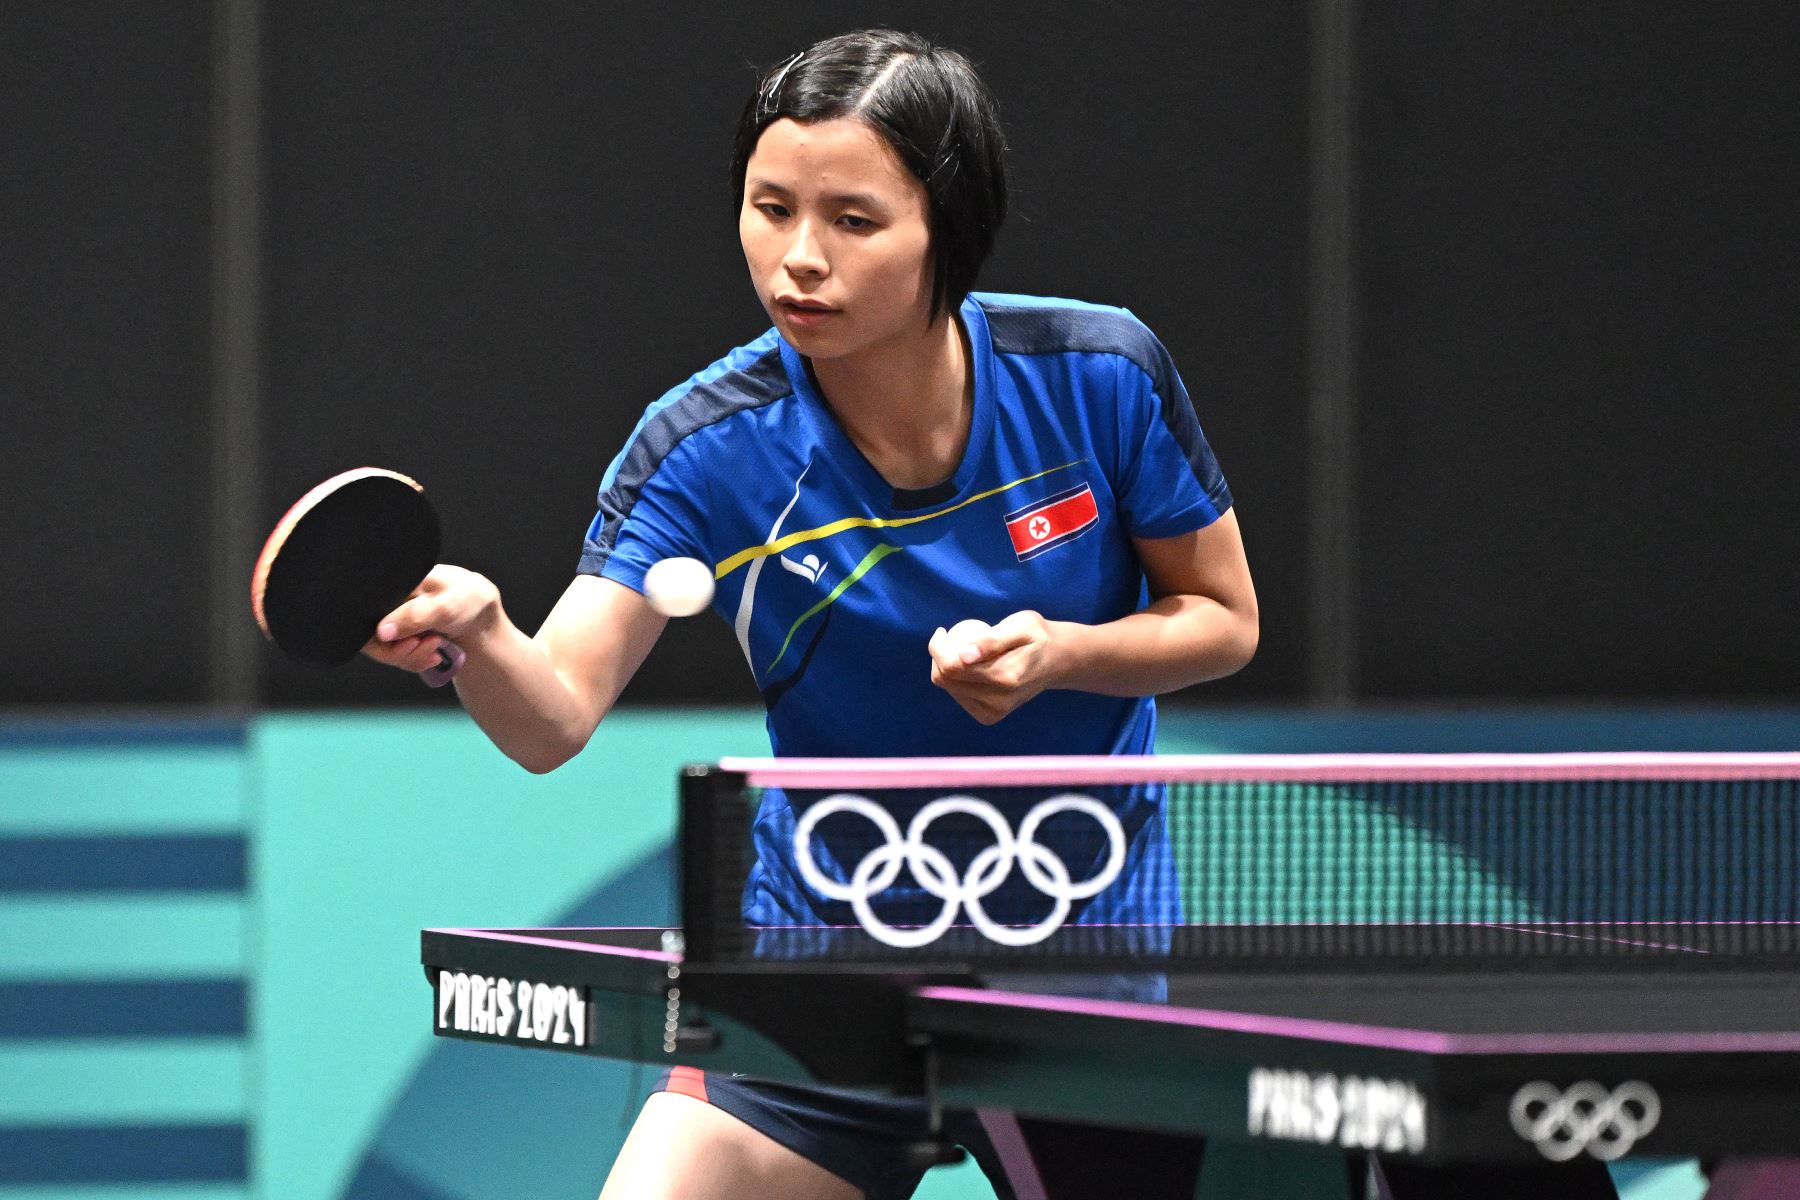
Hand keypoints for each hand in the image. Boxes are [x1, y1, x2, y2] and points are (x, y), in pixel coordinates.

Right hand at [363, 564, 500, 675]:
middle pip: (372, 637)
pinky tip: (434, 655)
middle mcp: (386, 602)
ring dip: (412, 657)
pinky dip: (416, 660)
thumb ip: (414, 617)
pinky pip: (398, 656)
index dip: (381, 635)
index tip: (412, 642)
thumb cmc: (464, 599)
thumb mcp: (444, 606)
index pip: (366, 612)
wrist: (480, 613)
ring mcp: (392, 620)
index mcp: (391, 585)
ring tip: (437, 646)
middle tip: (431, 645)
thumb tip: (381, 632)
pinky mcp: (400, 636)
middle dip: (401, 651)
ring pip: (385, 650)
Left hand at [927, 610, 1062, 724]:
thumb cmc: (1037, 637)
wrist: (1057, 661)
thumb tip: (963, 656)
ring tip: (960, 649)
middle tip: (949, 637)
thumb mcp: (1021, 626)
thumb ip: (992, 640)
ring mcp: (994, 712)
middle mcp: (998, 700)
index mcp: (1005, 677)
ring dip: (946, 667)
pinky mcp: (990, 716)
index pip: (951, 667)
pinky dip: (957, 680)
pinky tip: (966, 666)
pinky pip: (959, 696)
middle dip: (938, 656)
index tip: (942, 631)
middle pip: (946, 679)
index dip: (937, 648)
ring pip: (949, 688)